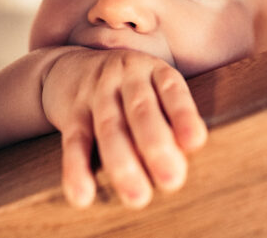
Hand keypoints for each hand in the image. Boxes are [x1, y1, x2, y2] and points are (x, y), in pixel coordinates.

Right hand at [40, 48, 207, 208]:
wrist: (71, 68)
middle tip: (172, 180)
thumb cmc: (130, 92)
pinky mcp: (72, 111)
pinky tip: (83, 196)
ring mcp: (97, 91)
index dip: (183, 115)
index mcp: (155, 71)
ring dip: (122, 163)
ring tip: (137, 197)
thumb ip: (172, 121)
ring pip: (109, 127)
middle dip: (155, 145)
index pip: (172, 90)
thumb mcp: (155, 91)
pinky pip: (75, 140)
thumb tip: (189, 159)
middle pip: (140, 110)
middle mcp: (126, 76)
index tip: (195, 142)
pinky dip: (77, 169)